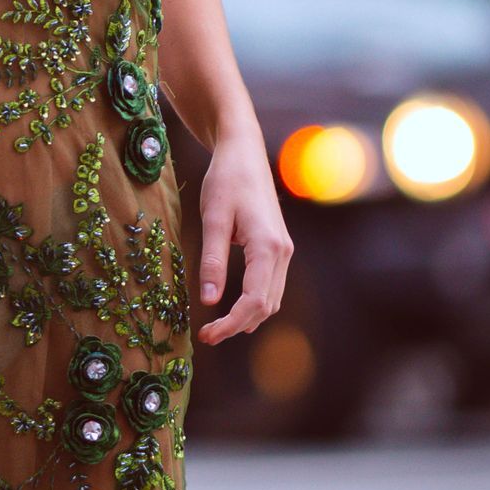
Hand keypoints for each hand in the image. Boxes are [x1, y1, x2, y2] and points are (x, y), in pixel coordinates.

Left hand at [195, 127, 292, 345]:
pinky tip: (232, 308)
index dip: (231, 324)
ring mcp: (284, 250)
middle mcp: (282, 252)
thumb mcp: (213, 218)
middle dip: (237, 326)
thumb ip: (212, 260)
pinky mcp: (278, 248)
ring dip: (247, 317)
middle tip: (206, 336)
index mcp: (267, 246)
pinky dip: (254, 303)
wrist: (244, 153)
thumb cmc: (226, 180)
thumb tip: (209, 301)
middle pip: (266, 306)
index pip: (254, 301)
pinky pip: (270, 286)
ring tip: (216, 327)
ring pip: (271, 299)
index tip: (206, 336)